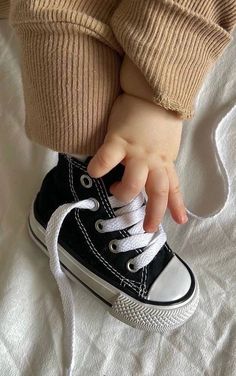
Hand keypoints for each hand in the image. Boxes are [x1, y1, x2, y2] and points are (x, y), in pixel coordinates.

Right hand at [87, 93, 187, 232]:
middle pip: (158, 192)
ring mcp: (137, 151)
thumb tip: (152, 168)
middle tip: (149, 227)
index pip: (173, 187)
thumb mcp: (166, 141)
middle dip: (154, 213)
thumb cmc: (158, 115)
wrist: (153, 91)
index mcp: (164, 160)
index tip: (180, 220)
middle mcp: (154, 160)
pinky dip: (99, 168)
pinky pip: (107, 158)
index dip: (177, 205)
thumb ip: (160, 157)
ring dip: (125, 193)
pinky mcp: (119, 140)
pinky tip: (93, 173)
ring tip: (117, 192)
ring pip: (135, 182)